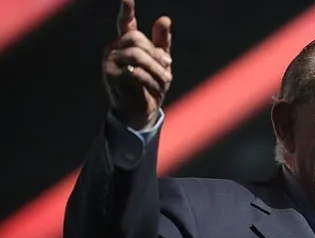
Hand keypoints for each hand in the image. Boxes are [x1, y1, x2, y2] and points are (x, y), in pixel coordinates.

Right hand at [102, 0, 171, 129]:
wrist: (141, 112)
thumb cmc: (150, 87)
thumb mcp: (160, 64)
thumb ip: (161, 43)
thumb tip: (164, 19)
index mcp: (125, 44)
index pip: (125, 23)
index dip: (126, 10)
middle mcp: (113, 49)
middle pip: (137, 39)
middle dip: (156, 55)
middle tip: (168, 68)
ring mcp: (109, 63)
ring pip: (137, 55)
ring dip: (156, 69)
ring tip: (165, 81)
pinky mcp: (111, 77)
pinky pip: (134, 72)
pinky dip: (150, 80)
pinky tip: (156, 89)